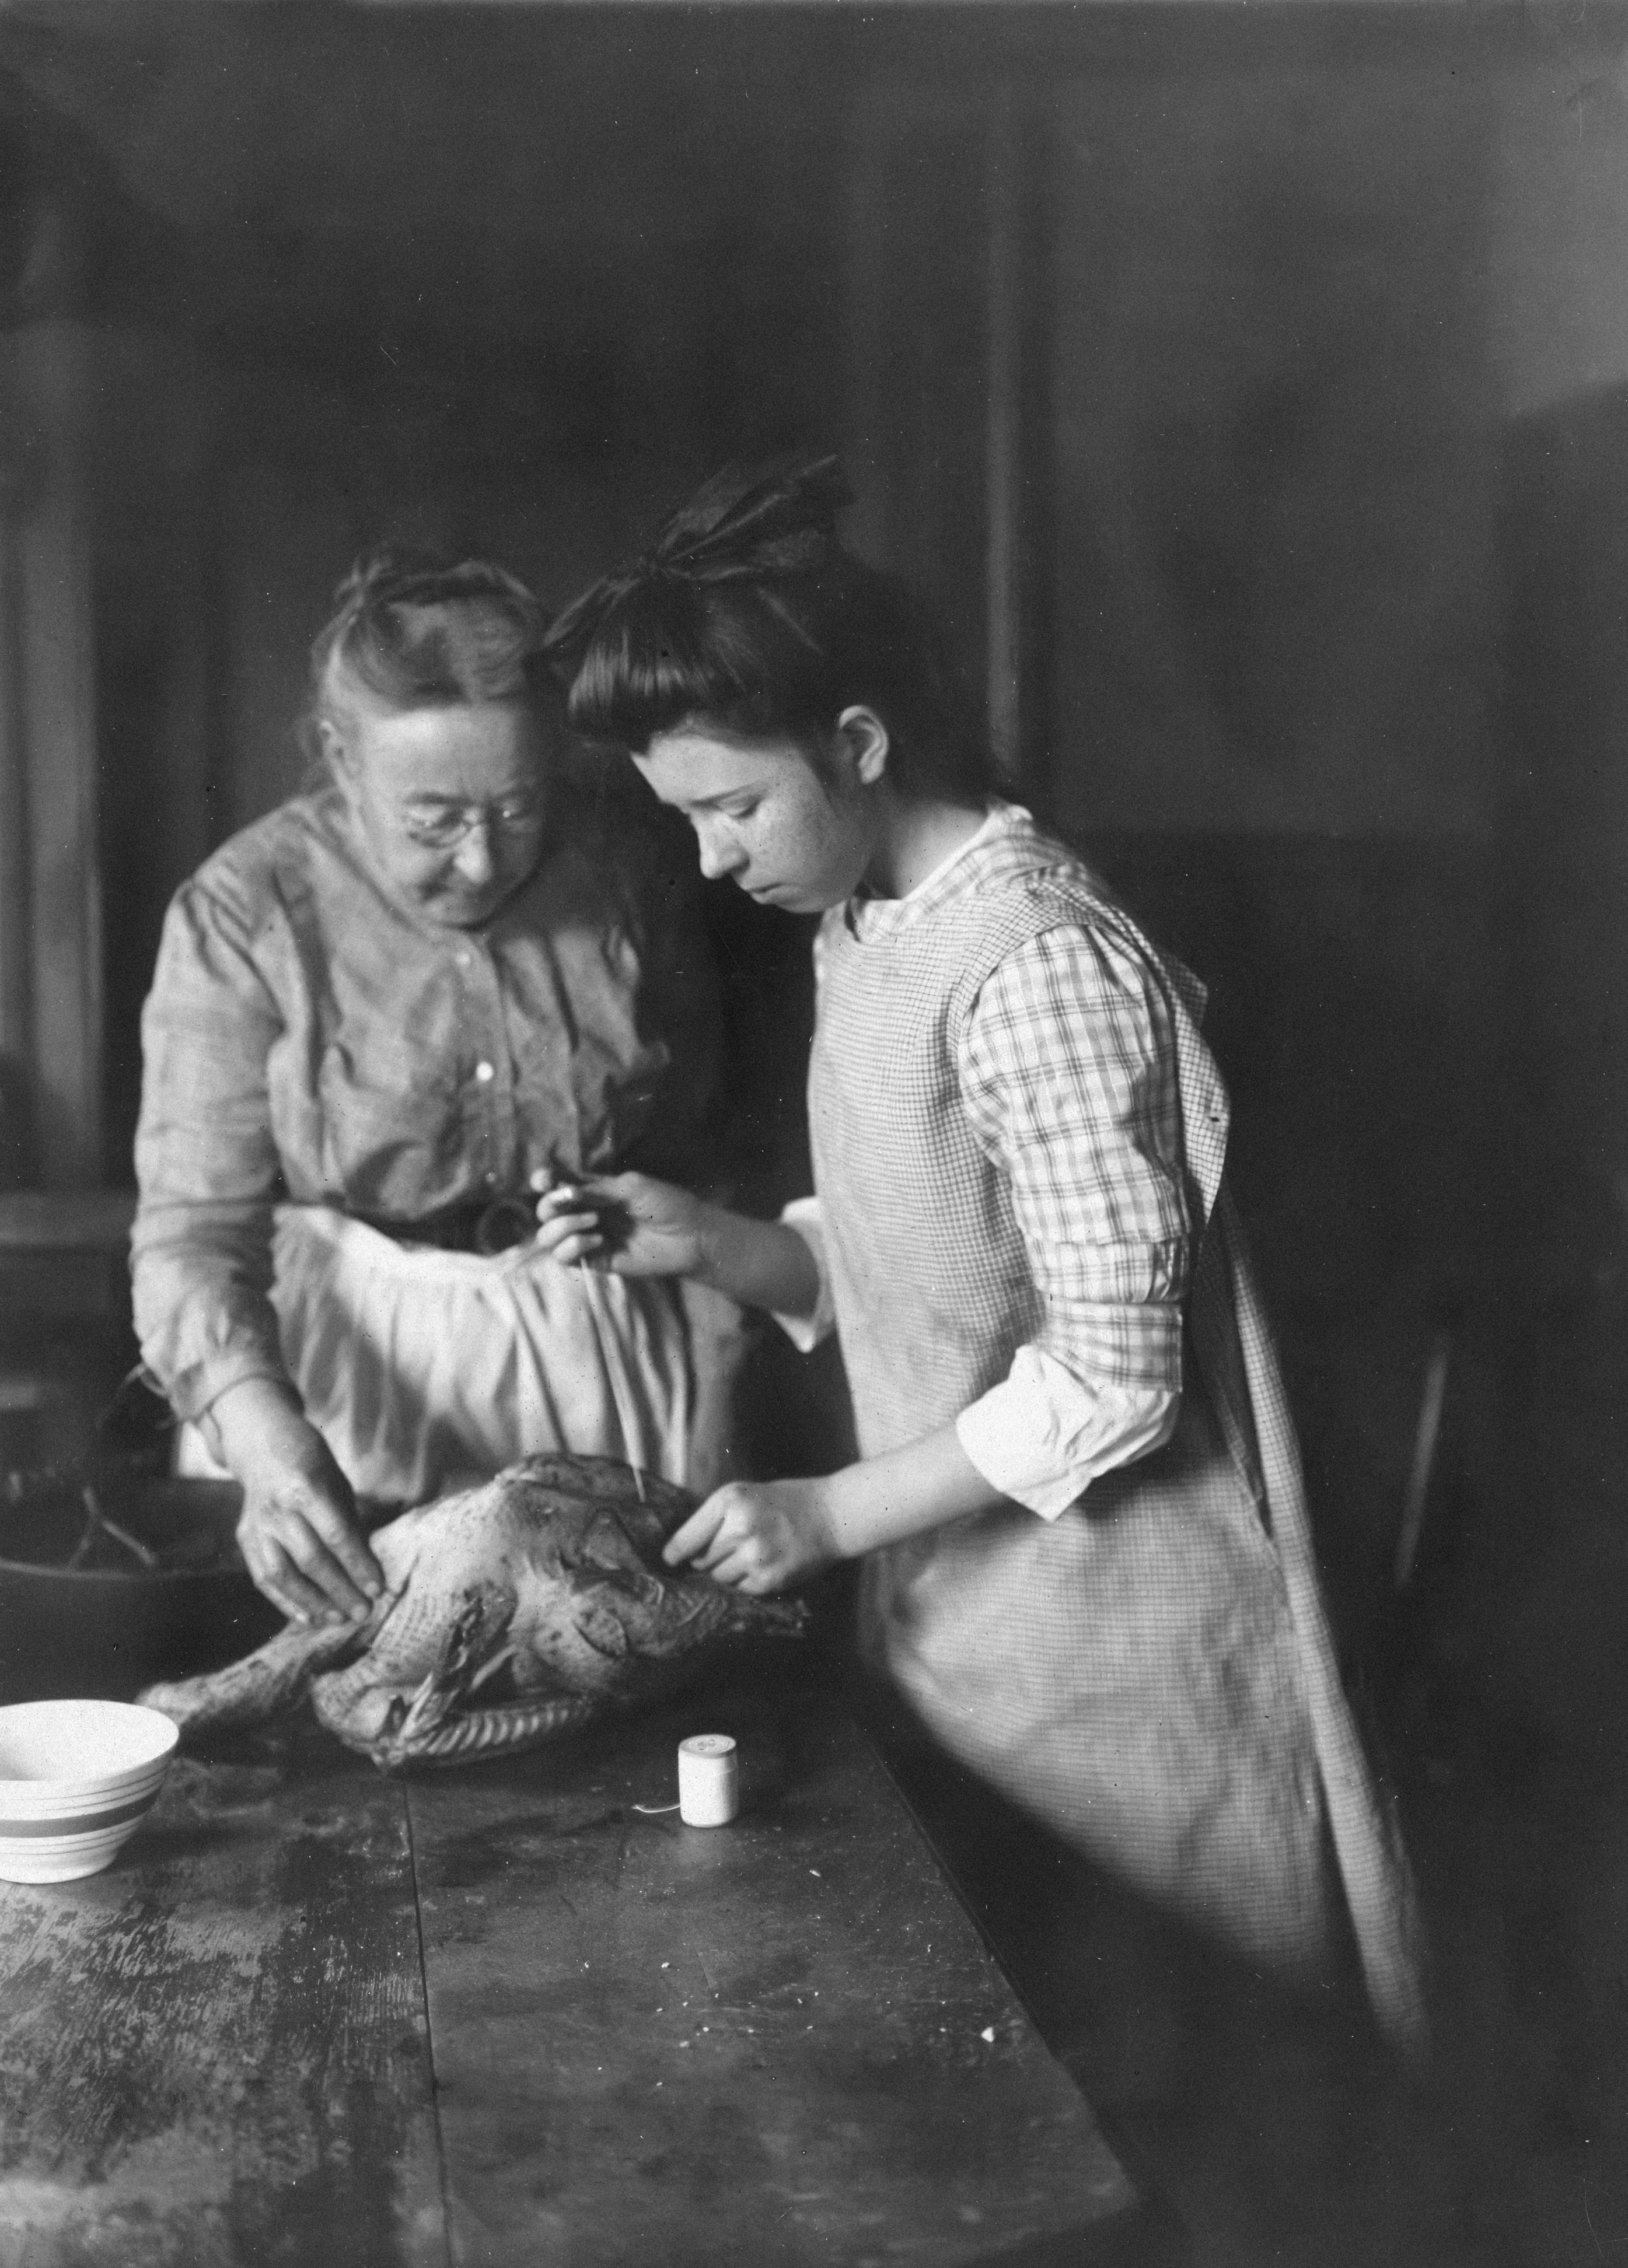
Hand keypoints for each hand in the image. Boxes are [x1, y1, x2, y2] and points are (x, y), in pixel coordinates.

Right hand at [210, 1379, 382, 1624]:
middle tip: (365, 1611)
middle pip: (311, 1559)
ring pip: (283, 1575)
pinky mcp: (245, 1539)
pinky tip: (309, 1618)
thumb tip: (367, 1568)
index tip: (378, 1587)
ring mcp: (257, 1526)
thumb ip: (349, 1522)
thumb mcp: (337, 1483)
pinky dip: (286, 1602)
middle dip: (341, 1590)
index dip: (358, 1564)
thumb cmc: (311, 1465)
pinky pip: (263, 1578)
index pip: (337, 1535)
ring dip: (314, 1603)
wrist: (263, 1447)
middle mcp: (278, 1509)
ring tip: (340, 1619)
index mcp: (306, 1488)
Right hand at [530, 1169, 703, 1277]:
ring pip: (547, 1236)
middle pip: (545, 1210)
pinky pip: (563, 1257)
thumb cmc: (668, 1204)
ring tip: (593, 1221)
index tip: (544, 1180)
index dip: (543, 1180)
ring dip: (562, 1225)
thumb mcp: (632, 1186)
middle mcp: (585, 1212)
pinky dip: (573, 1246)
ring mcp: (588, 1237)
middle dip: (551, 1204)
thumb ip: (596, 1189)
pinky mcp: (595, 1259)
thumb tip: (565, 1193)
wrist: (690, 1236)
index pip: (557, 1183)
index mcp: (593, 1189)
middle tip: (572, 1200)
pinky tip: (598, 1240)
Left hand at [661, 1477, 838, 1594]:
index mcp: (729, 1501)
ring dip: (726, 1571)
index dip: (674, 1553)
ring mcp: (754, 1556)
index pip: (686, 1539)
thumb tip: (679, 1550)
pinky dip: (746, 1580)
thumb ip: (714, 1517)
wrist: (832, 1516)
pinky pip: (740, 1588)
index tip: (668, 1560)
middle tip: (724, 1550)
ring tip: (748, 1554)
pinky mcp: (768, 1579)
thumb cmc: (783, 1502)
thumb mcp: (744, 1494)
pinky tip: (762, 1564)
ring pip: (718, 1578)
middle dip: (706, 1559)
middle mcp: (739, 1528)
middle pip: (701, 1561)